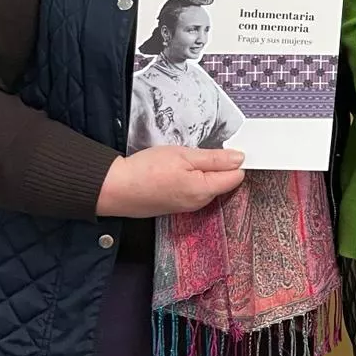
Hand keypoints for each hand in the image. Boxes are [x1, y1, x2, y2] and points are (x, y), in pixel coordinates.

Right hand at [96, 146, 245, 216]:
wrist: (115, 189)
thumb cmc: (147, 170)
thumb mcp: (184, 156)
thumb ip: (215, 158)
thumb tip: (240, 159)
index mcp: (205, 190)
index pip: (236, 176)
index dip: (234, 160)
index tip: (226, 148)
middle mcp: (200, 203)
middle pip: (223, 181)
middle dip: (218, 165)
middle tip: (198, 152)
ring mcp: (187, 207)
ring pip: (207, 185)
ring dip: (202, 172)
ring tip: (183, 160)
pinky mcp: (175, 206)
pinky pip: (193, 191)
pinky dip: (191, 179)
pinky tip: (176, 172)